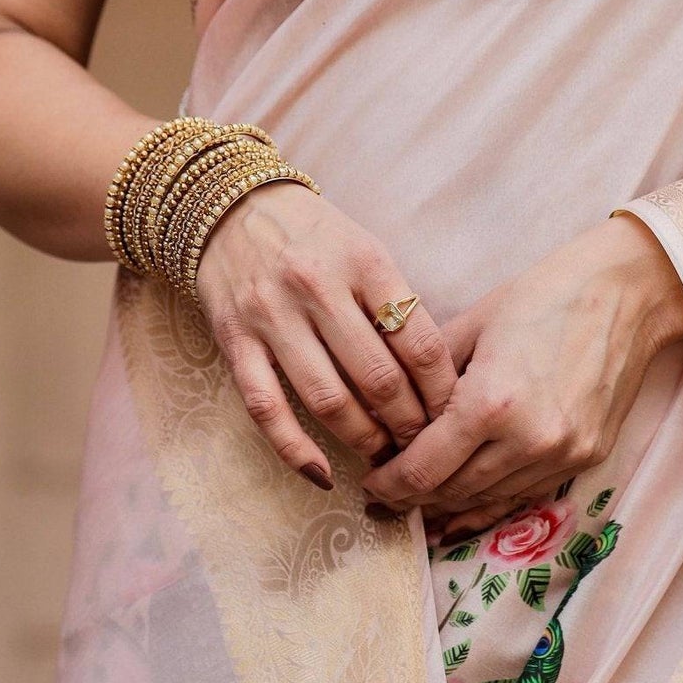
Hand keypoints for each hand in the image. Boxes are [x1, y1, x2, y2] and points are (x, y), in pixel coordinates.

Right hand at [195, 183, 456, 487]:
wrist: (228, 207)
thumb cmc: (315, 237)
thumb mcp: (367, 250)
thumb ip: (397, 305)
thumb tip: (437, 378)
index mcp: (364, 262)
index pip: (419, 342)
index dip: (441, 391)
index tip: (453, 415)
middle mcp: (317, 287)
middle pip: (378, 378)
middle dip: (409, 424)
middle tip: (424, 445)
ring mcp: (272, 317)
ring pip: (328, 400)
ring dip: (363, 439)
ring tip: (384, 455)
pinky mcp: (235, 342)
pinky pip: (267, 409)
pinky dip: (295, 450)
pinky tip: (323, 474)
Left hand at [361, 214, 682, 532]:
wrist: (626, 294)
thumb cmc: (542, 296)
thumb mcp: (471, 327)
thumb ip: (426, 379)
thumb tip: (388, 416)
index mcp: (490, 403)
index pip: (422, 470)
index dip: (388, 484)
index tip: (370, 482)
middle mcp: (528, 441)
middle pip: (452, 493)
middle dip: (412, 497)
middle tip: (385, 492)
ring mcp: (562, 456)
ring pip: (488, 500)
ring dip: (450, 502)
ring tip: (421, 497)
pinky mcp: (586, 460)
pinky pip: (525, 495)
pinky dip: (491, 501)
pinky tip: (465, 505)